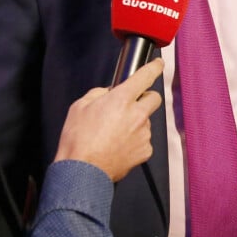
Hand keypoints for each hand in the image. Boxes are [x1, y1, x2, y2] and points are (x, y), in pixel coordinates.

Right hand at [54, 58, 163, 180]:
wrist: (83, 171)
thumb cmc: (78, 139)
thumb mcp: (80, 106)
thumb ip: (99, 94)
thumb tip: (109, 93)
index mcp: (122, 99)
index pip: (145, 76)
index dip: (154, 68)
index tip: (158, 65)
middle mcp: (138, 114)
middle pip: (154, 98)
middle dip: (146, 97)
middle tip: (132, 103)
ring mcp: (144, 133)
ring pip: (146, 121)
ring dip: (136, 122)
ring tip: (114, 134)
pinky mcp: (145, 150)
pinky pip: (144, 139)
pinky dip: (135, 141)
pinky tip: (119, 146)